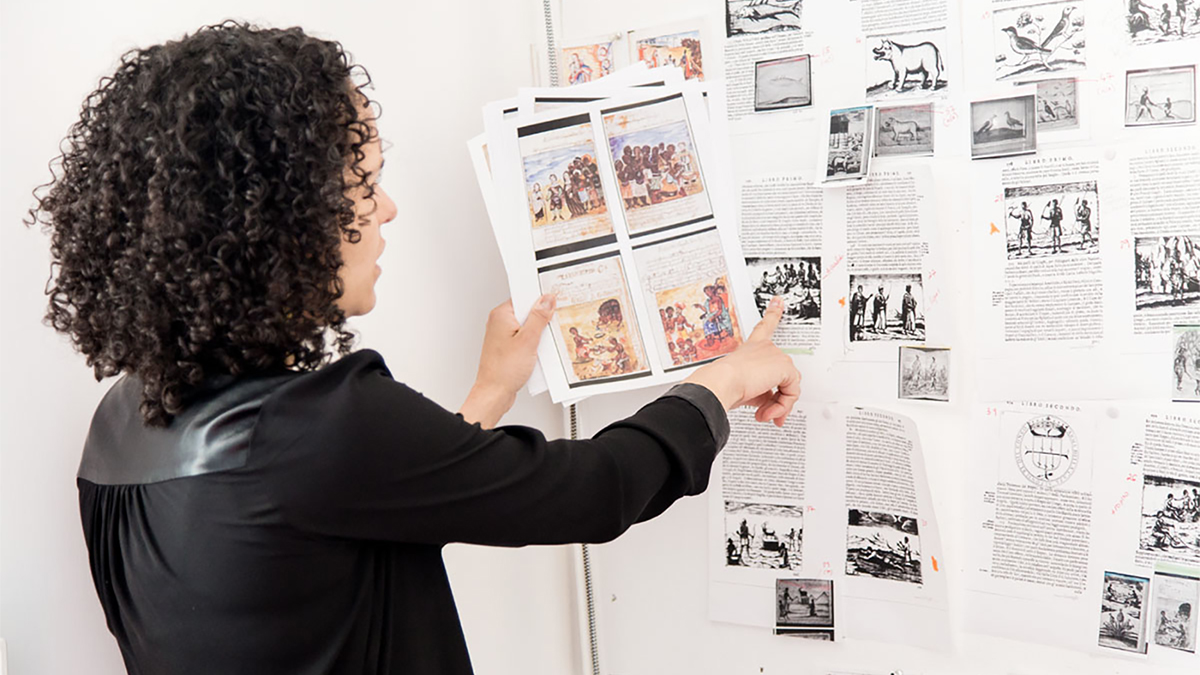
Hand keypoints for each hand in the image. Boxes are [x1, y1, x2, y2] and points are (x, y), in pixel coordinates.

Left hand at [459, 294, 555, 427]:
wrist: (494, 393)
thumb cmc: (503, 370)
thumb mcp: (528, 340)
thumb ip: (539, 317)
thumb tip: (547, 300)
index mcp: (502, 315)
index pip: (524, 297)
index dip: (541, 299)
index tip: (554, 302)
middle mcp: (500, 323)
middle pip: (527, 311)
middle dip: (541, 318)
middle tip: (550, 326)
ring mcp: (504, 335)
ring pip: (528, 326)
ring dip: (539, 334)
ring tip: (541, 344)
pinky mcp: (508, 347)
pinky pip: (525, 339)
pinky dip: (534, 344)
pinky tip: (538, 353)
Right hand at [683, 296, 800, 426]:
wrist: (721, 383)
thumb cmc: (723, 384)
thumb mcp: (744, 388)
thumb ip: (761, 392)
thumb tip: (770, 407)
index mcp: (752, 347)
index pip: (764, 327)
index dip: (772, 313)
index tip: (778, 301)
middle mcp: (765, 347)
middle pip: (783, 374)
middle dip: (778, 399)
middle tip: (767, 414)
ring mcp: (775, 355)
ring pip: (789, 386)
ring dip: (779, 406)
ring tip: (765, 415)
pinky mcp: (784, 366)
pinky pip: (792, 392)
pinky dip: (783, 406)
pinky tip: (769, 412)